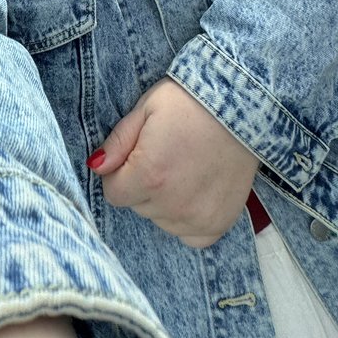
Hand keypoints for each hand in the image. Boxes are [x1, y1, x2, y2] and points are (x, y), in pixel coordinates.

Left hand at [89, 78, 258, 247]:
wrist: (242, 106)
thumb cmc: (189, 101)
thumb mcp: (146, 109)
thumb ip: (118, 142)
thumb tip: (95, 167)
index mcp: (149, 175)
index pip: (114, 193)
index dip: (120, 172)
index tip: (137, 154)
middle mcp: (172, 204)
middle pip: (138, 206)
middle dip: (142, 184)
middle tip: (165, 155)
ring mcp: (197, 218)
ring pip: (161, 221)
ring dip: (164, 201)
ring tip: (183, 168)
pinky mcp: (218, 224)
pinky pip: (189, 235)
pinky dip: (187, 218)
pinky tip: (195, 191)